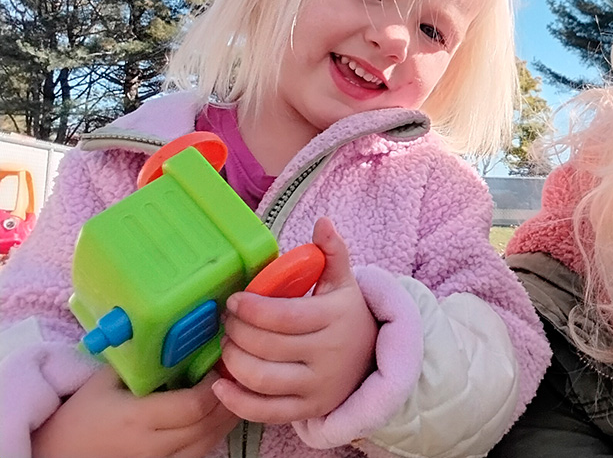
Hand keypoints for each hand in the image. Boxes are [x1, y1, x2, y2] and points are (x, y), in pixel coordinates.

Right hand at [32, 365, 238, 457]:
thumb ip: (141, 361)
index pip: (194, 405)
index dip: (215, 385)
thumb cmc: (80, 414)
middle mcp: (151, 445)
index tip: (219, 365)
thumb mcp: (105, 380)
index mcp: (138, 418)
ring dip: (226, 418)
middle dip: (228, 398)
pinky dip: (213, 435)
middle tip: (236, 374)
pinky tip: (217, 416)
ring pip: (208, 443)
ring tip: (235, 392)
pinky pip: (199, 455)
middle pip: (207, 424)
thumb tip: (175, 335)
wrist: (57, 454)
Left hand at [213, 217, 377, 422]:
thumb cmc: (349, 317)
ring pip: (262, 379)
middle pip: (267, 346)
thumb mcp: (345, 283)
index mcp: (336, 318)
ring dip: (233, 361)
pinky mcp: (308, 410)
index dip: (252, 309)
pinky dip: (236, 401)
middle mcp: (329, 355)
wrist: (372, 361)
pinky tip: (220, 384)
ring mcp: (318, 386)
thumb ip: (333, 252)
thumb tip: (323, 222)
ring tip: (227, 346)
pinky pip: (265, 412)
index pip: (284, 316)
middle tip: (226, 323)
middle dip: (236, 333)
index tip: (234, 301)